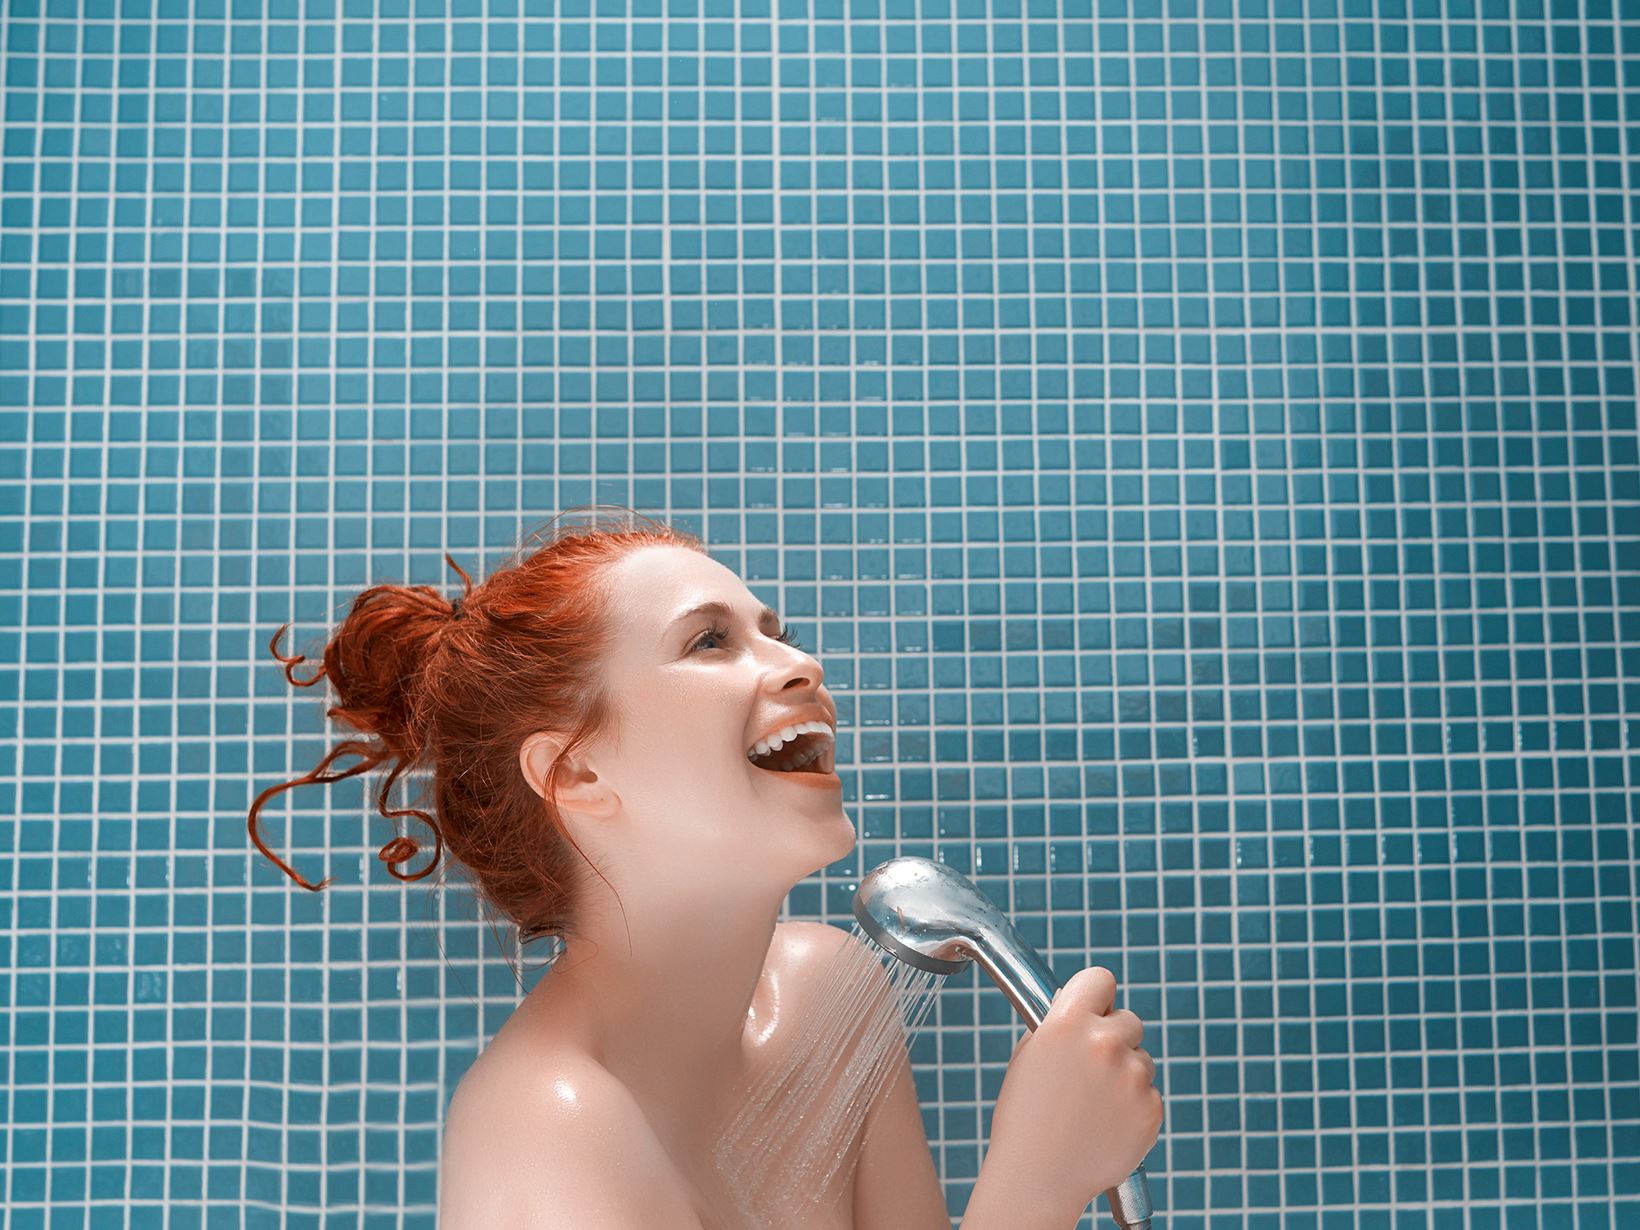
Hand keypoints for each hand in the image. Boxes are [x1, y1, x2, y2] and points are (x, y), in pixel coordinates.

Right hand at [981, 966, 1162, 1219]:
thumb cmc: (1025, 1116)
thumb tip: (1085, 1005)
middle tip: (1091, 1067)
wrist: (1038, 1177)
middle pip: (1128, 1020)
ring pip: (1141, 1059)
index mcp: (1068, 1024)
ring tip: (1093, 1104)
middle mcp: (1105, 1044)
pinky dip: (1133, 1106)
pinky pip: (1149, 1094)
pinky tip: (1106, 1123)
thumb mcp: (1029, 1055)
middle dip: (1114, 1037)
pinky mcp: (1151, 1109)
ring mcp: (1133, 1077)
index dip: (1096, 995)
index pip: (1100, 979)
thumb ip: (1060, 1024)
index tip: (1095, 1008)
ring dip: (1125, 1074)